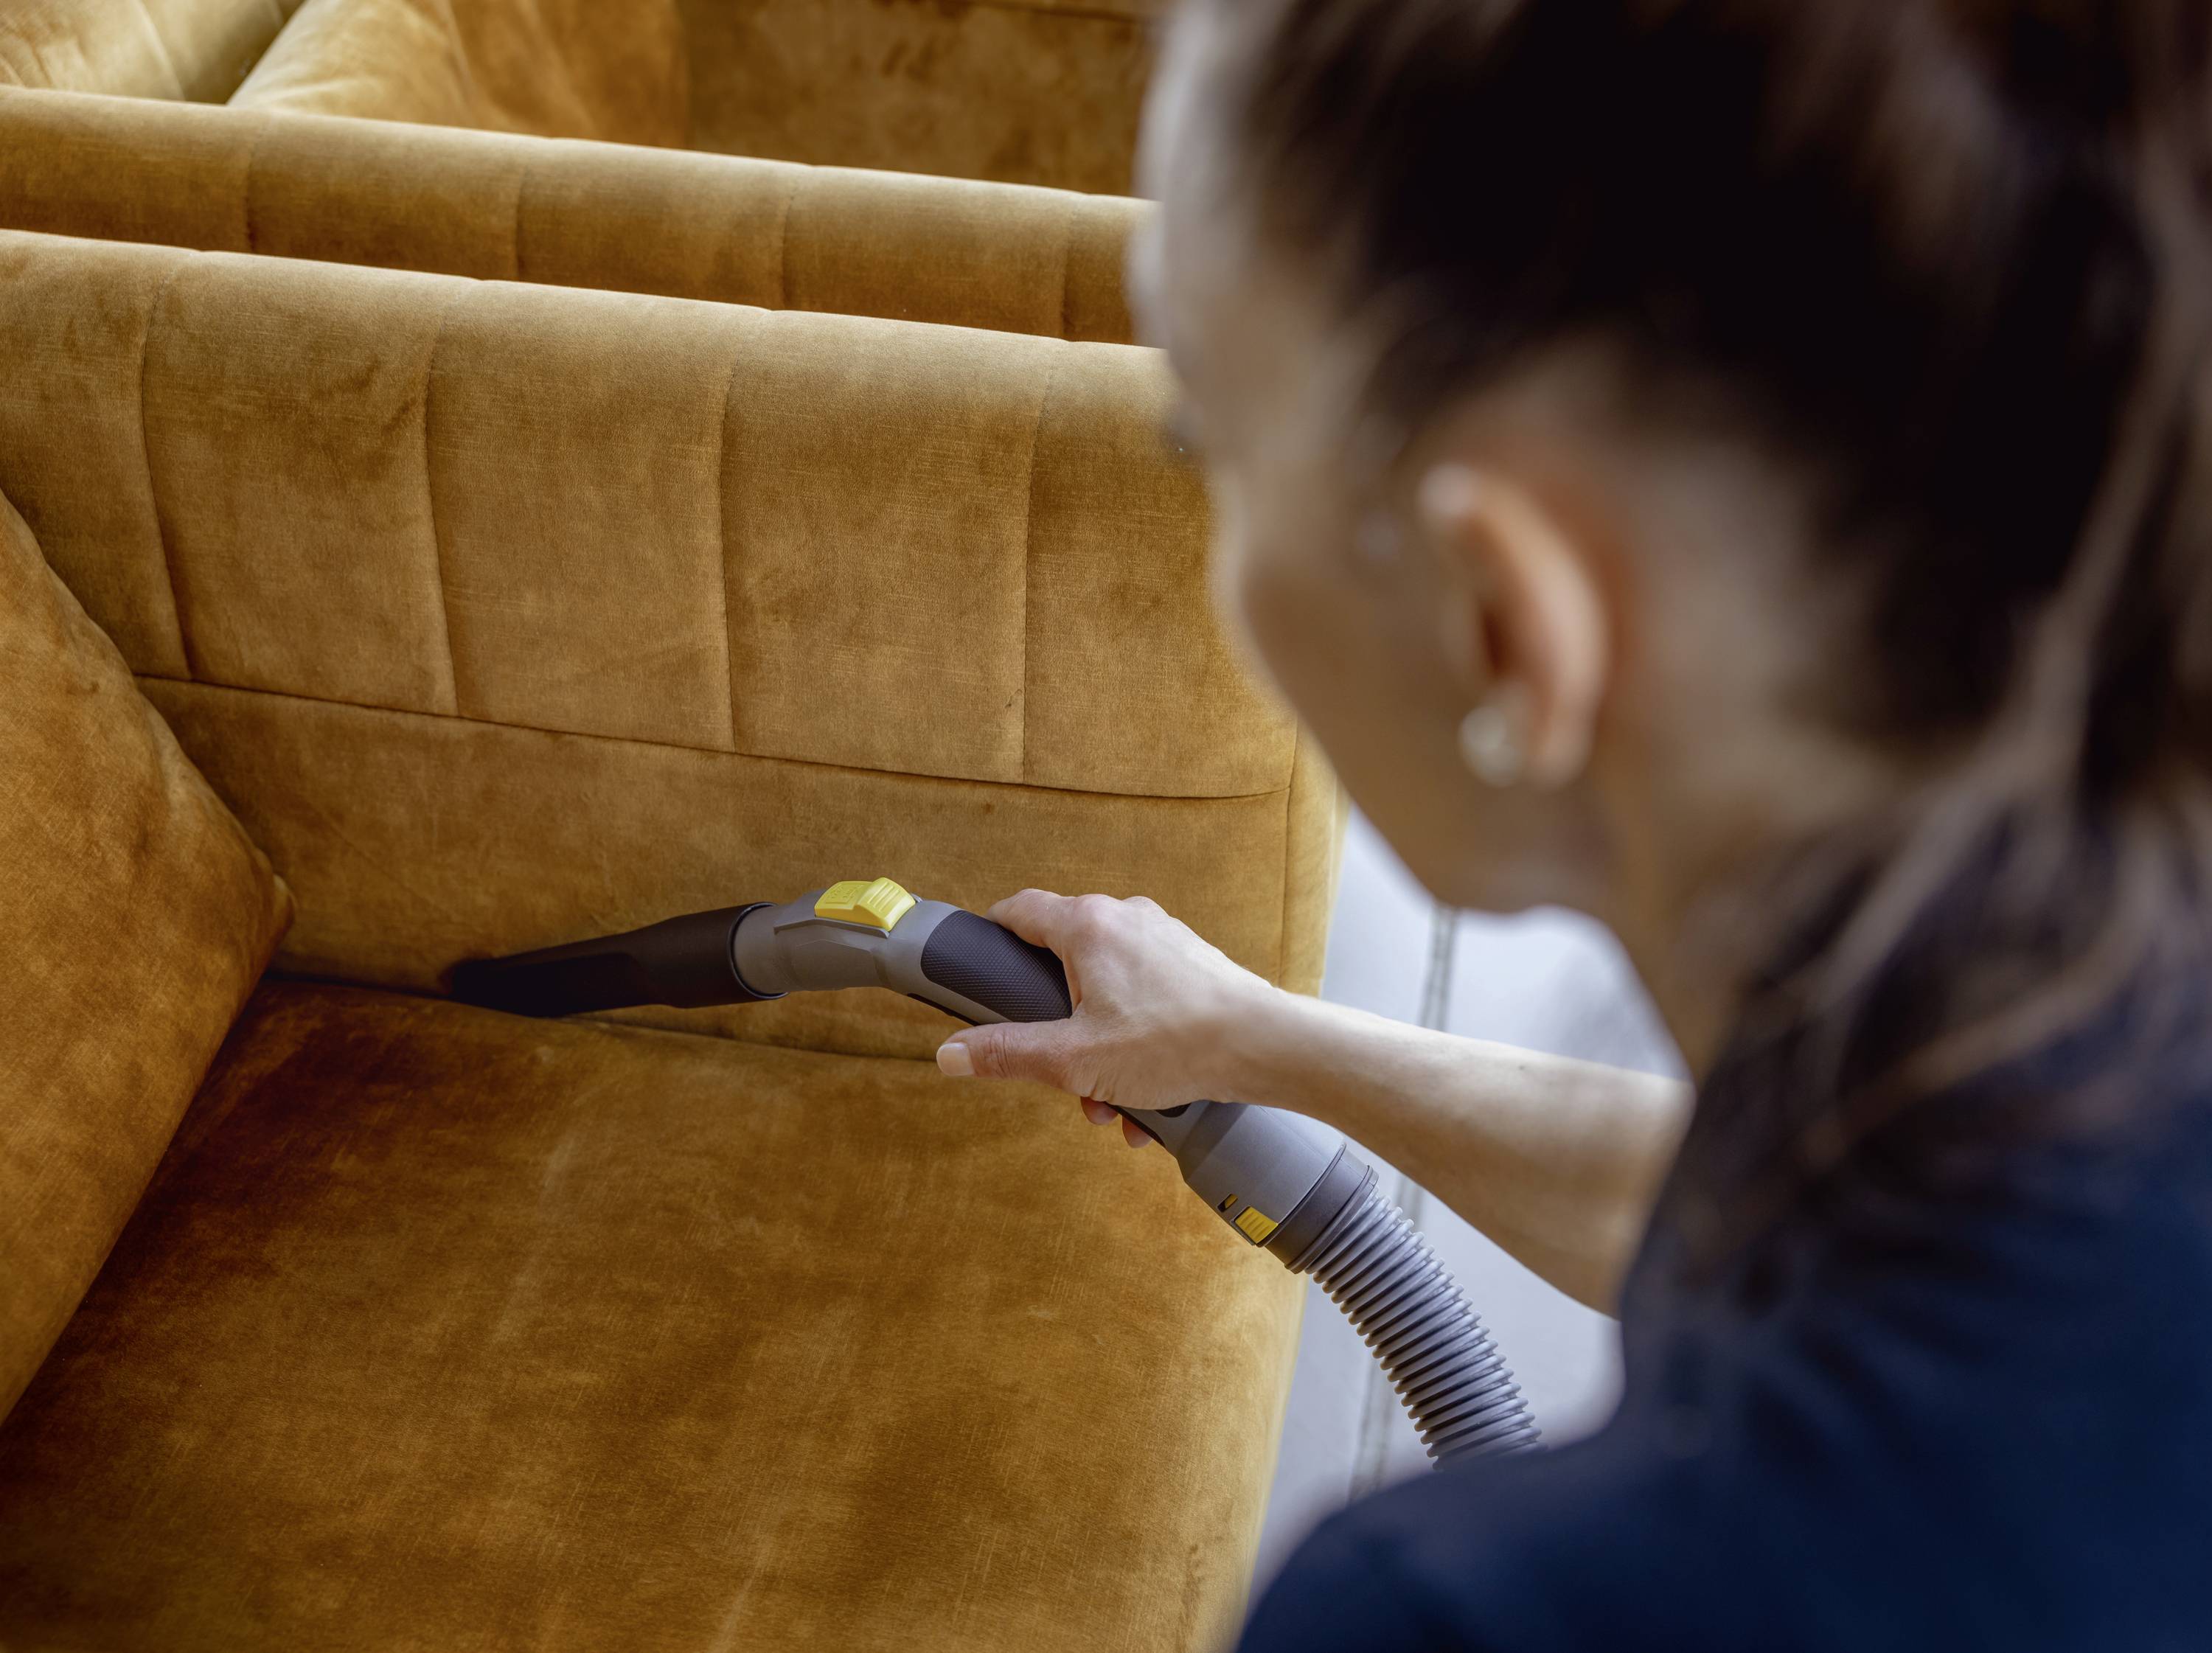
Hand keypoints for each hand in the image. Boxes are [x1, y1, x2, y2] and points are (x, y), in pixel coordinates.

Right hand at [934, 890, 1274, 1145]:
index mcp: (1088, 926)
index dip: (991, 937)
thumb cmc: (1175, 1043)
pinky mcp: (1190, 964)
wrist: (1265, 1047)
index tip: (979, 967)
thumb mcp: (1075, 1058)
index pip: (1019, 909)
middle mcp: (1125, 918)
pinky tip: (1149, 1097)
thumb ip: (1009, 1053)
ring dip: (1099, 1049)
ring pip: (1107, 991)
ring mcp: (1162, 938)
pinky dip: (1137, 1044)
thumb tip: (951, 1054)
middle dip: (1058, 1027)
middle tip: (1063, 1072)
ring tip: (1113, 1101)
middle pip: (1063, 962)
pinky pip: (1145, 1000)